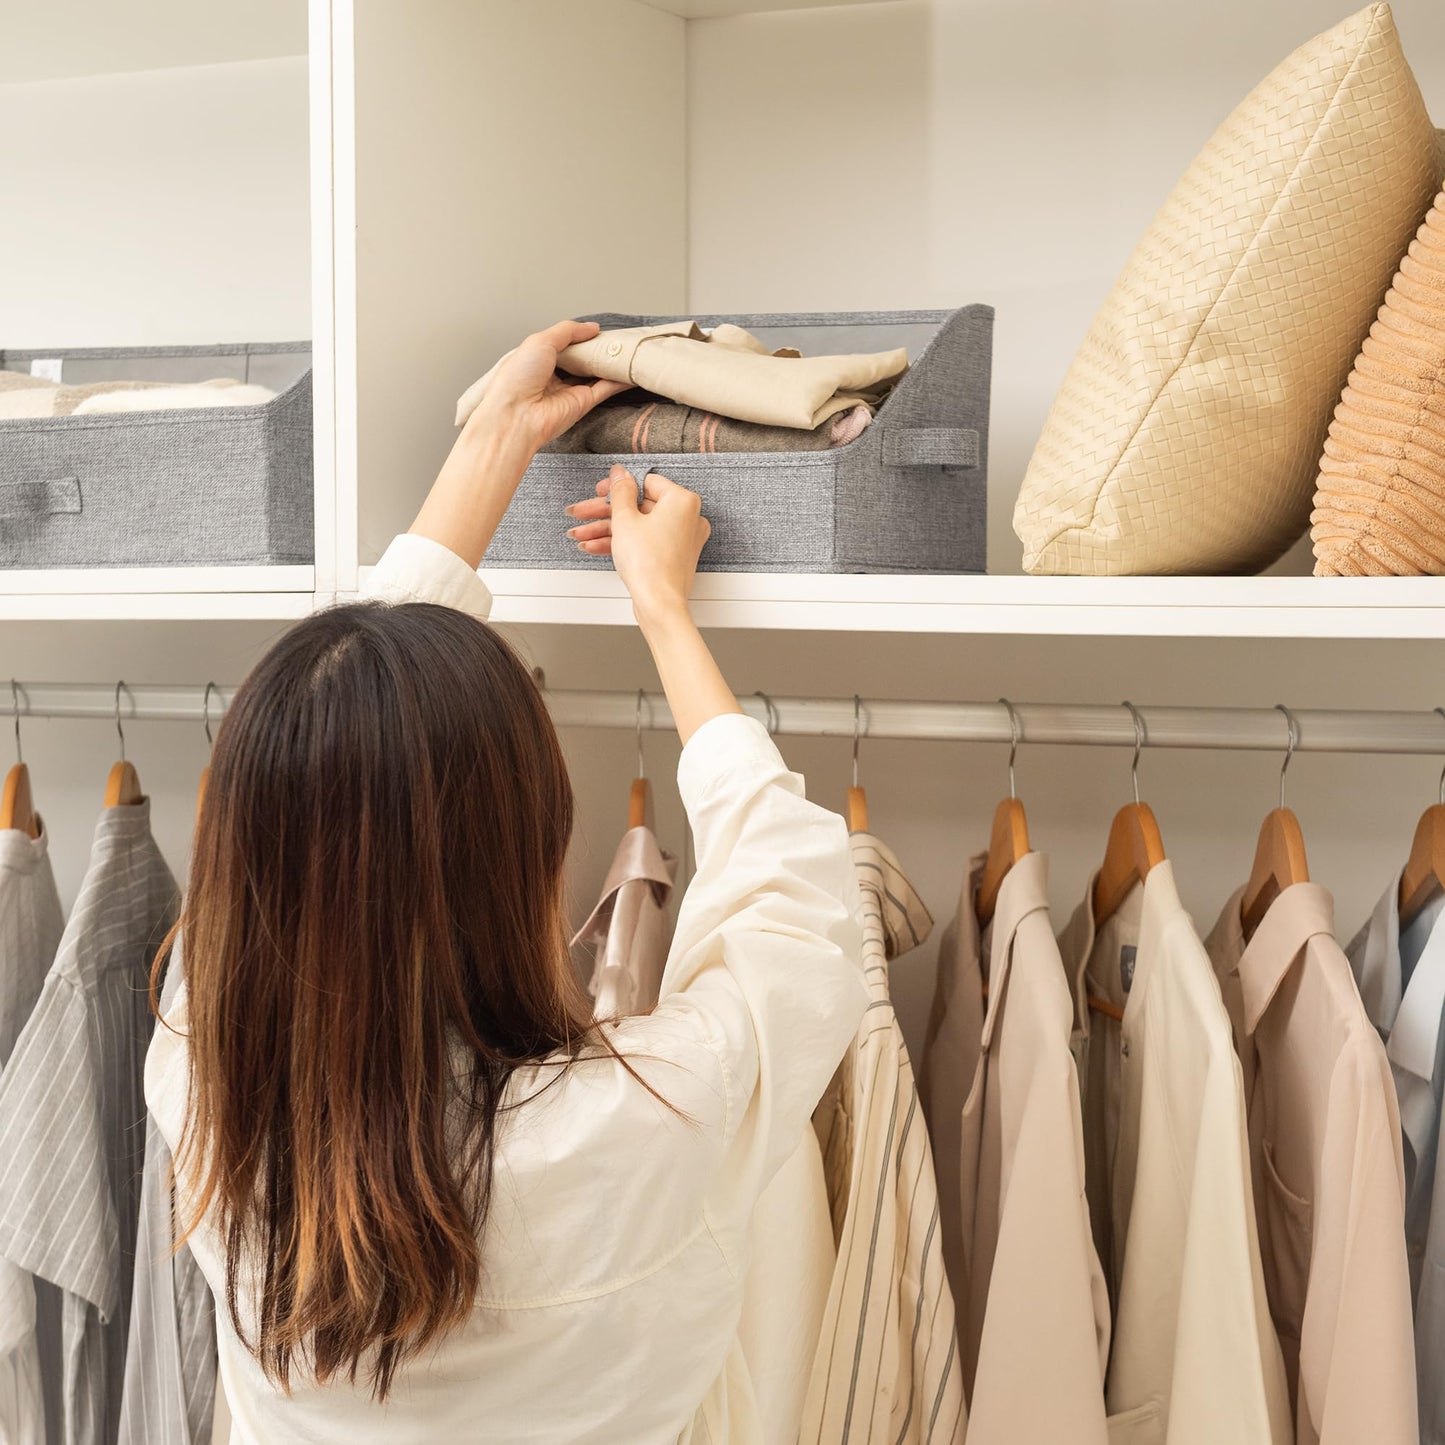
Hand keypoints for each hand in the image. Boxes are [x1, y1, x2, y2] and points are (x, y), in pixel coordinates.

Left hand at [466, 320, 628, 453]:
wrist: (516, 414)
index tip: (599, 329)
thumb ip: (568, 331)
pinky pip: (605, 389)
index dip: (582, 336)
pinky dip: (619, 380)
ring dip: (611, 363)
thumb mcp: (540, 340)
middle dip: (599, 349)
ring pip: (597, 373)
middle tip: (616, 338)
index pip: (566, 344)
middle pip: (583, 359)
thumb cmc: (518, 378)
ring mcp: (570, 390)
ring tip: (628, 350)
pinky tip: (631, 370)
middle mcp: (555, 375)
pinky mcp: (583, 404)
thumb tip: (592, 328)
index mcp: (540, 358)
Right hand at [569, 466, 733, 741]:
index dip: (617, 487)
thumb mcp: (625, 520)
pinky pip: (644, 542)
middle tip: (581, 513)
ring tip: (579, 535)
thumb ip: (620, 492)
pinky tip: (593, 546)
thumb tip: (620, 473)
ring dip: (605, 530)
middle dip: (604, 513)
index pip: (645, 482)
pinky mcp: (672, 556)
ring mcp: (681, 538)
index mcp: (682, 500)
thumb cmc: (649, 565)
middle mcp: (687, 517)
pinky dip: (620, 543)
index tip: (600, 491)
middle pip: (638, 506)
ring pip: (637, 526)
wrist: (659, 604)